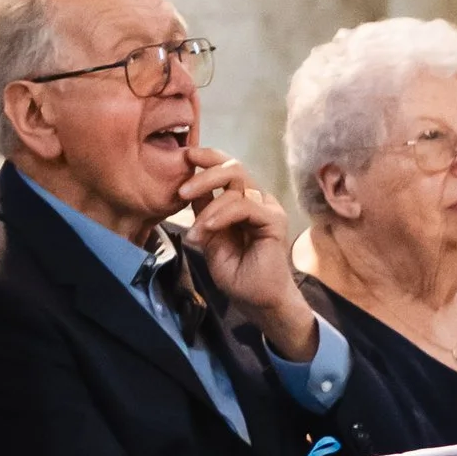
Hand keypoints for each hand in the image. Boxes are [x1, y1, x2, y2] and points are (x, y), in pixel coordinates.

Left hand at [177, 146, 316, 360]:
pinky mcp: (274, 220)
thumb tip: (185, 186)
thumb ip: (202, 211)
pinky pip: (244, 205)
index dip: (207, 158)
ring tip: (196, 232)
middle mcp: (257, 199)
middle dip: (204, 174)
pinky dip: (221, 215)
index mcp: (242, 200)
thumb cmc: (235, 271)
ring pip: (237, 184)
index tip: (185, 156)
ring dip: (208, 207)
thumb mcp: (208, 235)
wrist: (255, 299)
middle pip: (233, 168)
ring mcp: (267, 208)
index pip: (227, 169)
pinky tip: (207, 230)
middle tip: (182, 191)